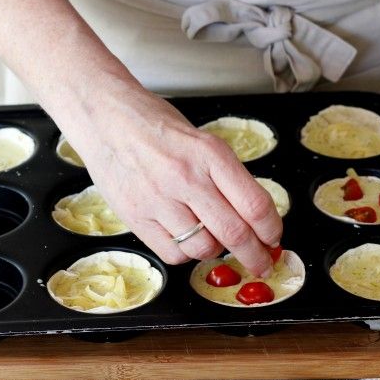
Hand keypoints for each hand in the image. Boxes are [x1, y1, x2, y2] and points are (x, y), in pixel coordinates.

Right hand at [74, 91, 282, 276]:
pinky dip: (186, 254)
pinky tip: (185, 239)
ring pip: (204, 249)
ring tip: (214, 240)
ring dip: (217, 251)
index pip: (255, 204)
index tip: (274, 238)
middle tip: (261, 262)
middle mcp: (186, 177)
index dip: (271, 229)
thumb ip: (226, 176)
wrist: (105, 117)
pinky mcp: (135, 216)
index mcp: (209, 153)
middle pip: (234, 233)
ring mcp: (158, 199)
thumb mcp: (201, 140)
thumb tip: (252, 217)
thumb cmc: (154, 125)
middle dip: (255, 256)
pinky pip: (173, 254)